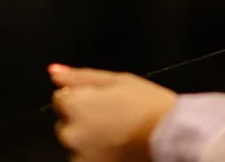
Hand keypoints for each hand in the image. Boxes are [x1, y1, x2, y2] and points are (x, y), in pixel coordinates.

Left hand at [49, 64, 175, 161]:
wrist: (172, 137)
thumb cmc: (146, 104)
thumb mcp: (115, 80)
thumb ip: (79, 77)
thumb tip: (53, 72)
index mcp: (74, 106)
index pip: (60, 99)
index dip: (80, 97)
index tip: (101, 101)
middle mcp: (71, 134)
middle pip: (65, 124)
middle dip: (81, 120)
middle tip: (110, 117)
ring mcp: (80, 158)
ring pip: (76, 145)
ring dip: (88, 140)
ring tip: (116, 134)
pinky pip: (85, 159)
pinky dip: (96, 155)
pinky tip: (116, 148)